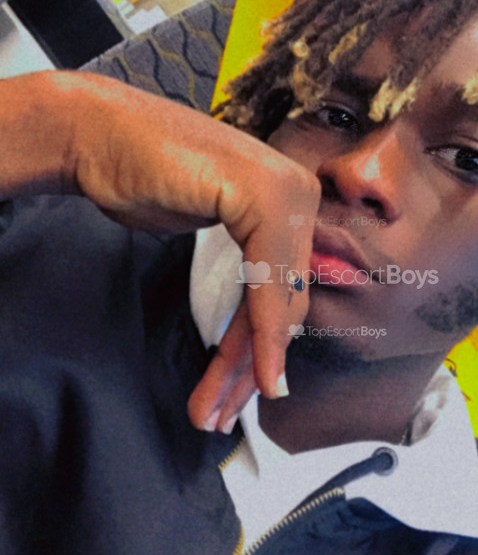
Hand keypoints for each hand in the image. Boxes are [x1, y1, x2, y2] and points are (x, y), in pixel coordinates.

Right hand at [7, 70, 319, 424]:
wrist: (100, 137)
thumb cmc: (146, 178)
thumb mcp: (211, 227)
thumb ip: (250, 263)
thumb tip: (272, 322)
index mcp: (293, 199)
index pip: (284, 291)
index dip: (262, 351)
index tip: (245, 397)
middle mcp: (299, 194)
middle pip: (281, 304)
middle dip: (248, 369)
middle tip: (220, 417)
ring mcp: (286, 193)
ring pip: (275, 304)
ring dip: (244, 366)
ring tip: (214, 412)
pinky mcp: (264, 197)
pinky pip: (267, 285)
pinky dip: (262, 335)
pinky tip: (259, 377)